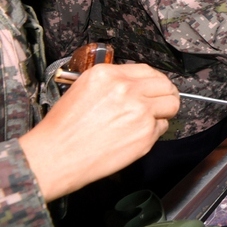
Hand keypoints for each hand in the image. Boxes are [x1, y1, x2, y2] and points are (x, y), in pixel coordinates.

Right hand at [19, 63, 179, 201]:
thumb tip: (135, 84)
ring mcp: (140, 111)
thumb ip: (113, 82)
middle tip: (160, 103)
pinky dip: (154, 131)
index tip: (155, 87)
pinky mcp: (146, 133)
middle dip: (166, 94)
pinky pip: (162, 127)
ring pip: (171, 105)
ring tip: (150, 119)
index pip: (148, 70)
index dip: (154, 81)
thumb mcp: (83, 88)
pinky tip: (136, 135)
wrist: (56, 155)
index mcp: (109, 75)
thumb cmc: (64, 127)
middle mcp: (127, 89)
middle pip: (166, 86)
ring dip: (164, 112)